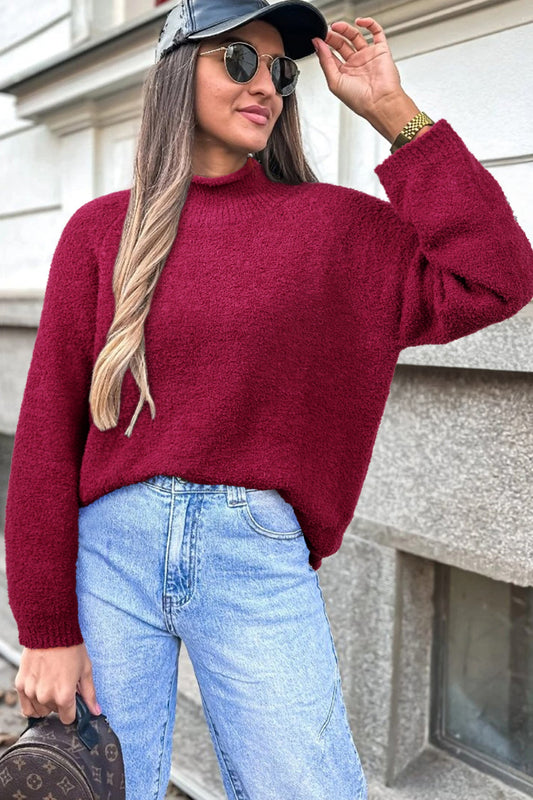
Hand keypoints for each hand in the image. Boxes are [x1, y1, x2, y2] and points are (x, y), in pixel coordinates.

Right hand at [14, 643, 100, 724]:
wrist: (50, 630)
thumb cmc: (70, 648)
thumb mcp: (86, 670)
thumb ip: (90, 694)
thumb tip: (96, 711)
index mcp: (64, 695)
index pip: (68, 719)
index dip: (72, 710)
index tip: (73, 701)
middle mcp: (46, 697)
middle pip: (54, 712)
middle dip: (60, 702)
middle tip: (63, 683)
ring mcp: (32, 692)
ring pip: (40, 710)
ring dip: (46, 702)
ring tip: (51, 683)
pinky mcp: (20, 685)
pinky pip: (26, 706)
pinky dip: (32, 702)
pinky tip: (40, 688)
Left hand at [312, 17, 421, 141]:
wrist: (380, 102)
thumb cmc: (359, 100)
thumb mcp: (334, 81)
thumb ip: (325, 61)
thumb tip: (317, 45)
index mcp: (344, 75)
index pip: (331, 56)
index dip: (324, 46)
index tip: (318, 38)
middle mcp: (356, 65)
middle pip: (342, 45)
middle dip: (333, 37)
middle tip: (326, 31)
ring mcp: (368, 57)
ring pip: (356, 37)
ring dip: (345, 29)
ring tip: (336, 26)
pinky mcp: (381, 51)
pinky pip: (376, 33)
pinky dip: (369, 24)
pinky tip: (360, 22)